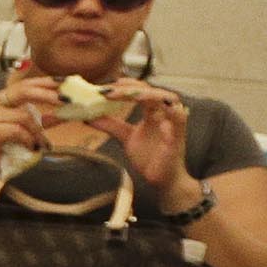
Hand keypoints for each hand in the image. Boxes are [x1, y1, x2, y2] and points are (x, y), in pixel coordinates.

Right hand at [0, 66, 62, 175]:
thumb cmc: (0, 148)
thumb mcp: (24, 130)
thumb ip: (40, 120)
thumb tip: (64, 112)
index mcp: (1, 99)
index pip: (26, 84)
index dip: (47, 82)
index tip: (67, 82)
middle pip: (25, 91)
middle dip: (49, 95)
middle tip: (69, 101)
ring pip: (25, 116)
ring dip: (38, 132)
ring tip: (42, 143)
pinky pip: (18, 131)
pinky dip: (28, 140)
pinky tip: (29, 147)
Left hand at [119, 81, 193, 200]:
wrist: (162, 179)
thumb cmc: (149, 156)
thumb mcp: (126, 137)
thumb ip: (110, 125)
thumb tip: (88, 116)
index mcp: (153, 112)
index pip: (142, 91)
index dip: (127, 86)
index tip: (107, 86)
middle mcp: (165, 115)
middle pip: (154, 92)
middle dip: (134, 88)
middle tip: (112, 90)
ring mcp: (173, 126)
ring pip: (170, 102)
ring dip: (152, 96)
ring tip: (133, 95)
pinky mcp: (178, 140)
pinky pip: (179, 124)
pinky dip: (172, 117)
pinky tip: (159, 117)